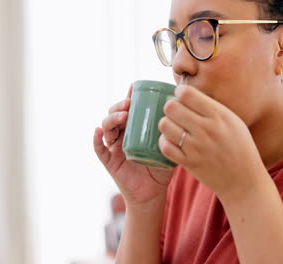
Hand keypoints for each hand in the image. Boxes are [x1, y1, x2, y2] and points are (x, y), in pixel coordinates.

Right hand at [94, 84, 172, 205]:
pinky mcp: (109, 161)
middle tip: (129, 104)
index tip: (134, 88)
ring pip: (106, 127)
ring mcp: (114, 147)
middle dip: (120, 106)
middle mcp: (122, 135)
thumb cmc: (161, 169)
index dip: (129, 97)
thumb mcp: (169, 147)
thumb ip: (174, 133)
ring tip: (122, 116)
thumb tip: (186, 113)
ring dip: (112, 118)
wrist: (153, 194)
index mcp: (135, 129)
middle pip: (115, 114)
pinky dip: (97, 139)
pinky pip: (99, 149)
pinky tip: (99, 131)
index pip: (129, 109)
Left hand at [158, 85, 265, 199]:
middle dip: (170, 107)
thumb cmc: (241, 148)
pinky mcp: (189, 163)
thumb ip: (213, 108)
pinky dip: (165, 142)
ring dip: (166, 124)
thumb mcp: (234, 122)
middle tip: (176, 112)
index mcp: (219, 115)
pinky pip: (165, 146)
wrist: (244, 181)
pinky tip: (172, 141)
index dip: (180, 92)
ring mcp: (196, 147)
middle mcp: (206, 129)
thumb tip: (189, 95)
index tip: (182, 96)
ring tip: (173, 126)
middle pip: (171, 107)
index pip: (187, 93)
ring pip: (165, 125)